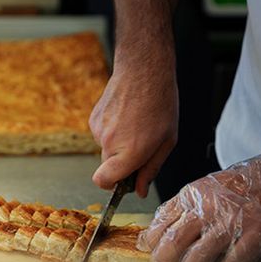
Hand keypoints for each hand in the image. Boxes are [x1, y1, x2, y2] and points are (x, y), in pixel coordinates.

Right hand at [89, 60, 177, 197]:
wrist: (143, 71)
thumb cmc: (160, 104)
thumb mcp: (167, 141)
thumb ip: (151, 169)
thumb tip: (140, 190)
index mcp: (130, 152)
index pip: (103, 182)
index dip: (111, 186)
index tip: (123, 181)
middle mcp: (110, 143)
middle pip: (108, 167)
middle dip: (122, 163)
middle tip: (142, 145)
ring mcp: (98, 130)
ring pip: (106, 149)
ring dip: (119, 144)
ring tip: (136, 124)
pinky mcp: (93, 119)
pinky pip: (102, 134)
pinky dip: (113, 130)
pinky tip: (126, 115)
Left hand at [137, 150, 260, 261]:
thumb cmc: (245, 183)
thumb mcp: (206, 186)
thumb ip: (184, 206)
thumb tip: (159, 229)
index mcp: (193, 194)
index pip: (161, 220)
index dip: (150, 240)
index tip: (147, 250)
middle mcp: (207, 208)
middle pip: (173, 242)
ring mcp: (230, 223)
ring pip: (197, 259)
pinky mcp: (254, 236)